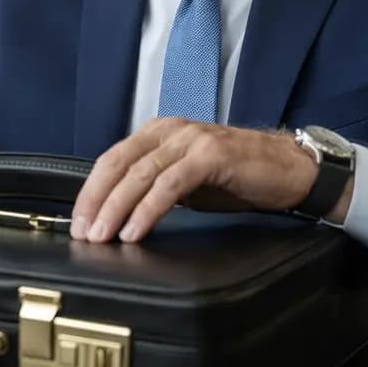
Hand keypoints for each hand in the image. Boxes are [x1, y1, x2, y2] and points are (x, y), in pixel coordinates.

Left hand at [70, 118, 349, 242]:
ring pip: (140, 174)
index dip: (90, 191)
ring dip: (116, 209)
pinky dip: (148, 209)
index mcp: (159, 133)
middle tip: (83, 233)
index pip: (112, 160)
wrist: (289, 170)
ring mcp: (190, 140)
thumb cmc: (237, 176)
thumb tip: (118, 215)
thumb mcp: (186, 181)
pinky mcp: (210, 155)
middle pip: (118, 165)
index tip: (78, 221)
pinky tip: (135, 230)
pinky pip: (169, 184)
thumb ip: (154, 188)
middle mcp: (170, 130)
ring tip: (103, 236)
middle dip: (96, 201)